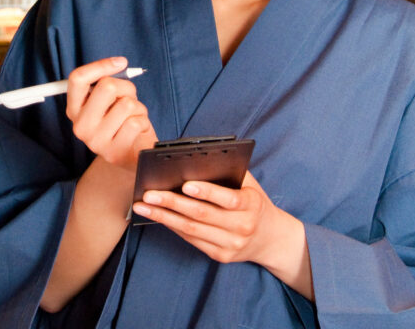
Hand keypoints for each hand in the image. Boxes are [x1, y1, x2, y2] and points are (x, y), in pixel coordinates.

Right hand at [64, 56, 156, 172]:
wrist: (131, 155)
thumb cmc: (121, 122)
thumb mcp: (109, 101)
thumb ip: (107, 84)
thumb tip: (119, 64)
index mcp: (74, 109)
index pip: (78, 79)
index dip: (101, 65)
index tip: (121, 62)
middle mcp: (80, 125)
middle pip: (107, 86)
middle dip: (126, 87)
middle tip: (129, 98)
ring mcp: (95, 141)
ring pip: (126, 104)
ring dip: (138, 107)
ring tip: (134, 117)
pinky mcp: (113, 152)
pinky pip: (135, 122)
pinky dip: (143, 121)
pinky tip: (138, 129)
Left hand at [131, 172, 281, 264]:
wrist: (271, 238)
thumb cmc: (254, 203)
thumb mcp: (250, 185)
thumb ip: (229, 172)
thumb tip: (195, 159)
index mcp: (252, 205)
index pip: (229, 199)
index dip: (207, 192)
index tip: (185, 184)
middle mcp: (242, 227)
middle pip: (202, 215)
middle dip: (172, 203)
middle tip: (149, 193)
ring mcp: (231, 245)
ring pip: (192, 230)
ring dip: (164, 217)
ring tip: (143, 206)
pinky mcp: (220, 256)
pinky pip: (192, 240)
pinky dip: (172, 227)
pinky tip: (158, 216)